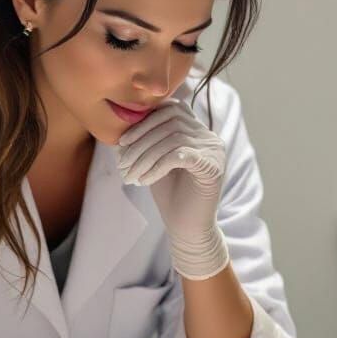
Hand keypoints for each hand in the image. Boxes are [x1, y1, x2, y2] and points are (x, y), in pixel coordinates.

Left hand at [116, 98, 229, 280]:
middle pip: (171, 122)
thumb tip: (121, 126)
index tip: (122, 143)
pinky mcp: (214, 168)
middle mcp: (209, 137)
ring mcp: (214, 152)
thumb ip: (146, 140)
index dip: (143, 122)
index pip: (170, 109)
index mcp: (197, 130)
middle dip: (140, 142)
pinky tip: (144, 181)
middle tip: (122, 163)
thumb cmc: (170, 195)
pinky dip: (157, 167)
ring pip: (173, 139)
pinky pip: (180, 156)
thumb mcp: (154, 161)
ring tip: (129, 176)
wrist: (187, 228)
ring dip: (144, 157)